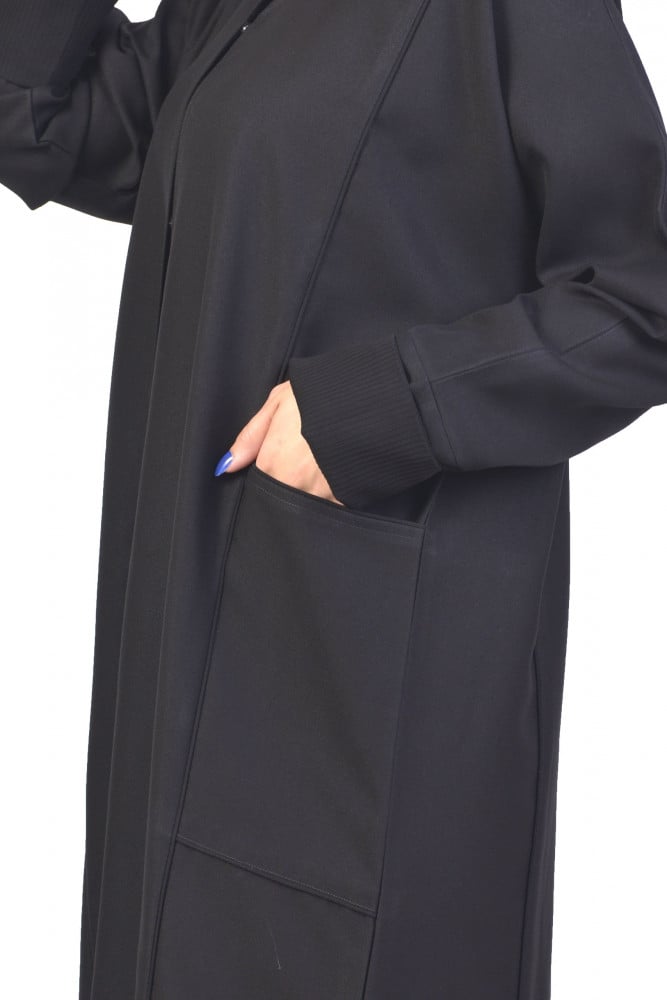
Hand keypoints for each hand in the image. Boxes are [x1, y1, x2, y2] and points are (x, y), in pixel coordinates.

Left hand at [214, 380, 343, 504]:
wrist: (371, 400)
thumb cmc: (320, 396)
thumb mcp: (279, 404)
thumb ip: (251, 438)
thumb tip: (226, 465)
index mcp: (273, 463)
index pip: (259, 482)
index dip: (269, 469)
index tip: (281, 456)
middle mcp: (294, 486)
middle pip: (282, 495)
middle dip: (289, 481)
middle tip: (303, 456)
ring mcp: (321, 496)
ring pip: (306, 502)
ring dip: (310, 487)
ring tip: (321, 462)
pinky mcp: (345, 500)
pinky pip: (330, 504)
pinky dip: (331, 491)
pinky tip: (336, 471)